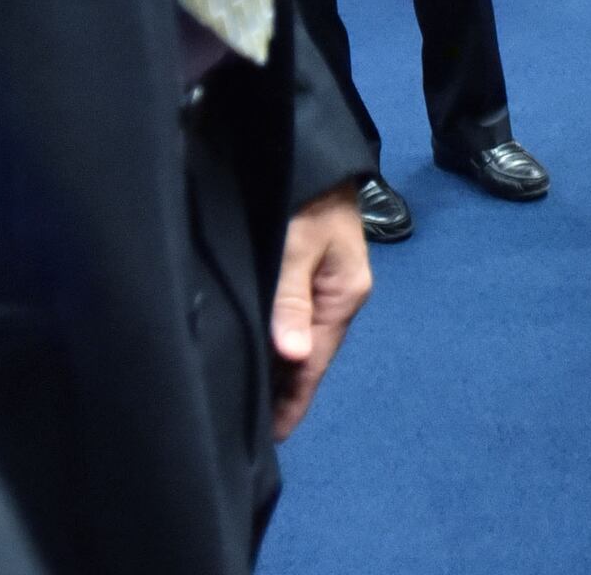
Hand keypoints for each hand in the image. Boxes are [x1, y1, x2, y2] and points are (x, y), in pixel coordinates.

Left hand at [271, 187, 374, 438]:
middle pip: (306, 356)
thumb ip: (290, 299)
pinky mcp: (309, 273)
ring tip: (248, 401)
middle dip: (281, 390)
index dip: (293, 400)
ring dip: (277, 368)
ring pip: (297, 340)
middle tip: (246, 427)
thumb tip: (291, 356)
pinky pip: (292, 320)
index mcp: (344, 296)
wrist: (314, 151)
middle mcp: (337, 298)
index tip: (272, 438)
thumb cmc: (307, 196)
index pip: (313, 362)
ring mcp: (324, 286)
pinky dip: (277, 342)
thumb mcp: (296, 246)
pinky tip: (259, 354)